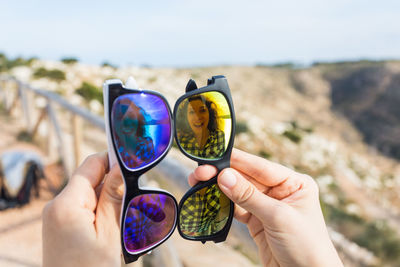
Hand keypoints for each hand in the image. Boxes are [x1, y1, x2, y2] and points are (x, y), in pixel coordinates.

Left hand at [42, 152, 123, 266]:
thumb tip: (121, 167)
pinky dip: (99, 209)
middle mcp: (56, 205)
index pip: (91, 165)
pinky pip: (82, 206)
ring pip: (88, 192)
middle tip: (135, 196)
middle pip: (89, 178)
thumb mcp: (109, 234)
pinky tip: (113, 222)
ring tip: (124, 214)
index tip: (134, 163)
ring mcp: (56, 215)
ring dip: (108, 198)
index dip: (113, 160)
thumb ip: (113, 197)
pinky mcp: (60, 224)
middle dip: (113, 182)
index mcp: (66, 204)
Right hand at [188, 149, 342, 266]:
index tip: (215, 154)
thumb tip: (224, 176)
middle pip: (246, 177)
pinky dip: (222, 204)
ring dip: (219, 188)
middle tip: (200, 172)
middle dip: (223, 174)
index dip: (237, 160)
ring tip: (198, 182)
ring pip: (238, 192)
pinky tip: (208, 198)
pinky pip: (236, 208)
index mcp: (294, 183)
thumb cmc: (306, 246)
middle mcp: (280, 191)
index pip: (261, 167)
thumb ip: (249, 196)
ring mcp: (267, 206)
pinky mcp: (257, 220)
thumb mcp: (278, 217)